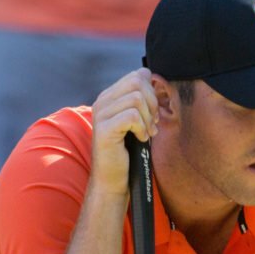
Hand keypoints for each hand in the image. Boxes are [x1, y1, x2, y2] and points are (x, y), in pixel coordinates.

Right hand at [90, 68, 158, 195]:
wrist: (112, 178)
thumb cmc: (126, 151)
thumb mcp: (135, 121)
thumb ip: (141, 101)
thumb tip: (154, 80)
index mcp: (109, 96)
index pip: (137, 75)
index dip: (152, 92)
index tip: (152, 113)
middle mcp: (102, 101)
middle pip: (137, 82)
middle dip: (152, 103)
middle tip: (152, 124)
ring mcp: (101, 114)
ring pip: (136, 98)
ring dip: (147, 118)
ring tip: (146, 133)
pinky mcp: (104, 129)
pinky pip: (132, 116)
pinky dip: (142, 128)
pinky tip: (140, 139)